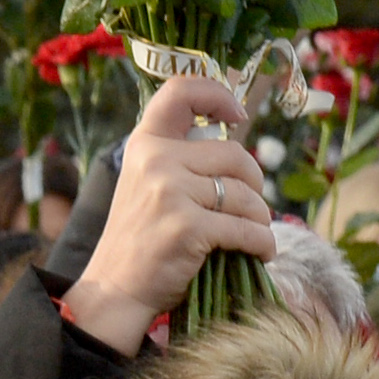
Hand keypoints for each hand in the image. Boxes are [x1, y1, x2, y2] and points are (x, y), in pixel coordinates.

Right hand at [61, 78, 274, 356]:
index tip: (237, 114)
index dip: (217, 94)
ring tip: (247, 236)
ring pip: (248, 196)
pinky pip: (250, 230)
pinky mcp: (188, 227)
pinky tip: (255, 254)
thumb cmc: (142, 236)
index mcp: (144, 143)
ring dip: (259, 221)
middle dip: (255, 185)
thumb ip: (180, 158)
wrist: (116, 286)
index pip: (180, 91)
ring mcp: (170, 192)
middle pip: (236, 155)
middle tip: (246, 208)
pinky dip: (262, 246)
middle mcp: (155, 159)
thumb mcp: (148, 183)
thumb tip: (237, 146)